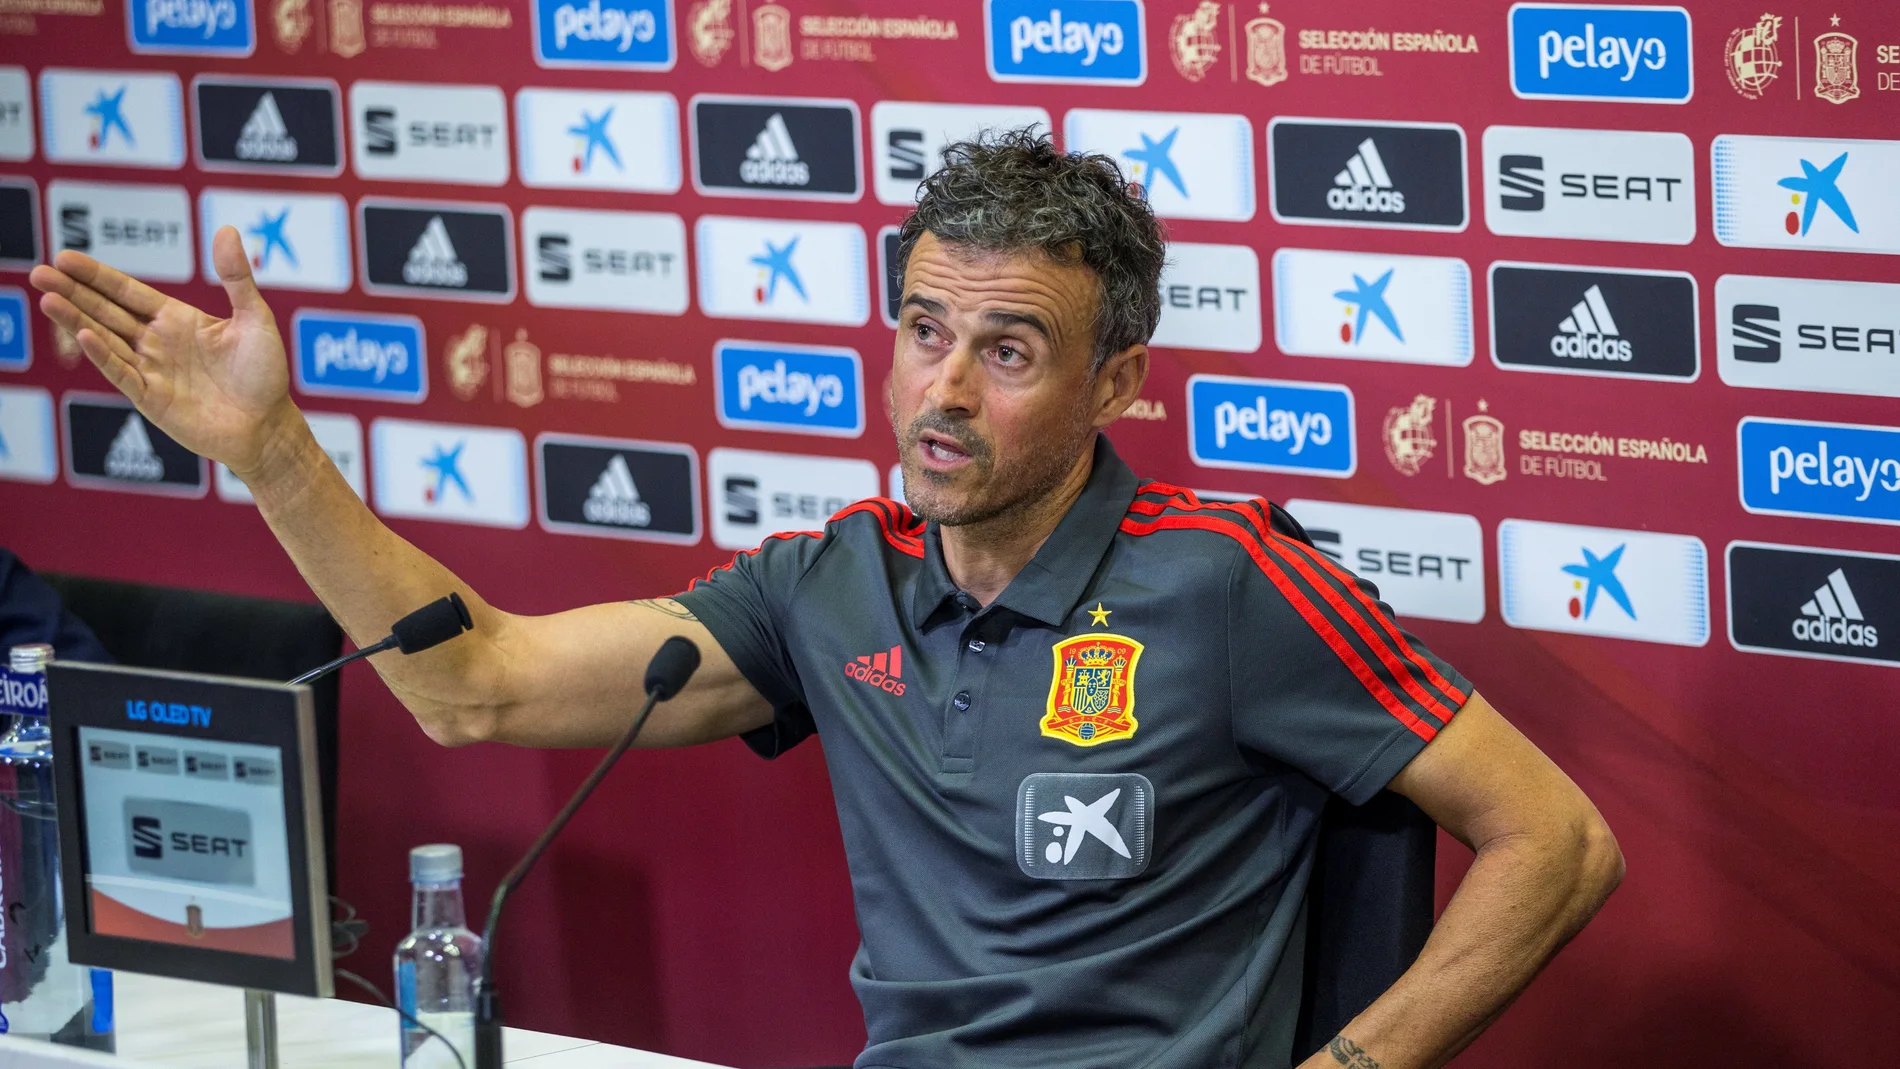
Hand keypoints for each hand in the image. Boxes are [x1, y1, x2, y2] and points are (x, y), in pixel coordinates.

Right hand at [30, 226, 303, 480]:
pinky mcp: (152, 399)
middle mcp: (157, 343)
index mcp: (176, 320)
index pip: (127, 293)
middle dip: (74, 293)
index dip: (97, 276)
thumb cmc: (264, 374)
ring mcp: (151, 371)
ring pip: (106, 340)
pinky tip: (83, 335)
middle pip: (106, 312)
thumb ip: (236, 278)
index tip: (65, 258)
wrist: (270, 426)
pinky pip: (122, 374)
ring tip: (47, 298)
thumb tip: (227, 229)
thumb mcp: (255, 318)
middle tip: (40, 272)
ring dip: (76, 319)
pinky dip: (103, 355)